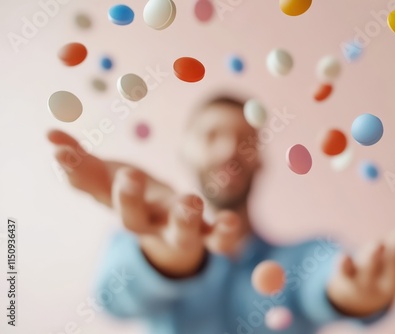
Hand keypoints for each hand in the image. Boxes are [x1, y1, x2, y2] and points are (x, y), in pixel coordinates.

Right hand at [48, 129, 244, 277]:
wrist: (163, 224)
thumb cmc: (133, 194)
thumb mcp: (107, 176)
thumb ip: (83, 160)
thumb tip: (50, 133)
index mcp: (118, 204)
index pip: (94, 191)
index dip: (78, 173)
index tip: (61, 152)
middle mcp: (146, 221)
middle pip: (133, 220)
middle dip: (129, 199)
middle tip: (128, 175)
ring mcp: (175, 230)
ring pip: (179, 233)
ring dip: (184, 219)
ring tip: (190, 201)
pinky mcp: (205, 233)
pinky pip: (217, 240)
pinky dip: (225, 234)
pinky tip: (233, 223)